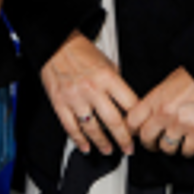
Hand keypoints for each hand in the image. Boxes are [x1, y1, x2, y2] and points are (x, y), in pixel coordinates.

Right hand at [39, 31, 139, 155]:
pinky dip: (79, 139)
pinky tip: (85, 146)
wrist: (55, 43)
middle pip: (114, 122)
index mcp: (108, 78)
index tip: (139, 130)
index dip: (137, 122)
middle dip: (124, 139)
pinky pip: (70, 126)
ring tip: (108, 149)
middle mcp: (92, 89)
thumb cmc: (80, 50)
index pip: (130, 106)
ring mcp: (75, 97)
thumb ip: (116, 83)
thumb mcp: (107, 62)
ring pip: (92, 128)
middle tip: (128, 148)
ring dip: (102, 143)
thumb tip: (125, 103)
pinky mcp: (59, 102)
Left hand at [127, 67, 193, 157]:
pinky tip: (187, 146)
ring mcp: (181, 123)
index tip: (134, 133)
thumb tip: (148, 113)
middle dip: (148, 143)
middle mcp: (164, 112)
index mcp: (154, 99)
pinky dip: (187, 151)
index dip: (131, 130)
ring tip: (171, 144)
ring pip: (166, 147)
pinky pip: (188, 151)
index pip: (132, 120)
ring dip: (168, 148)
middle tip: (152, 144)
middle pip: (146, 137)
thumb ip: (155, 100)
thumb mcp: (166, 83)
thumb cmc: (193, 76)